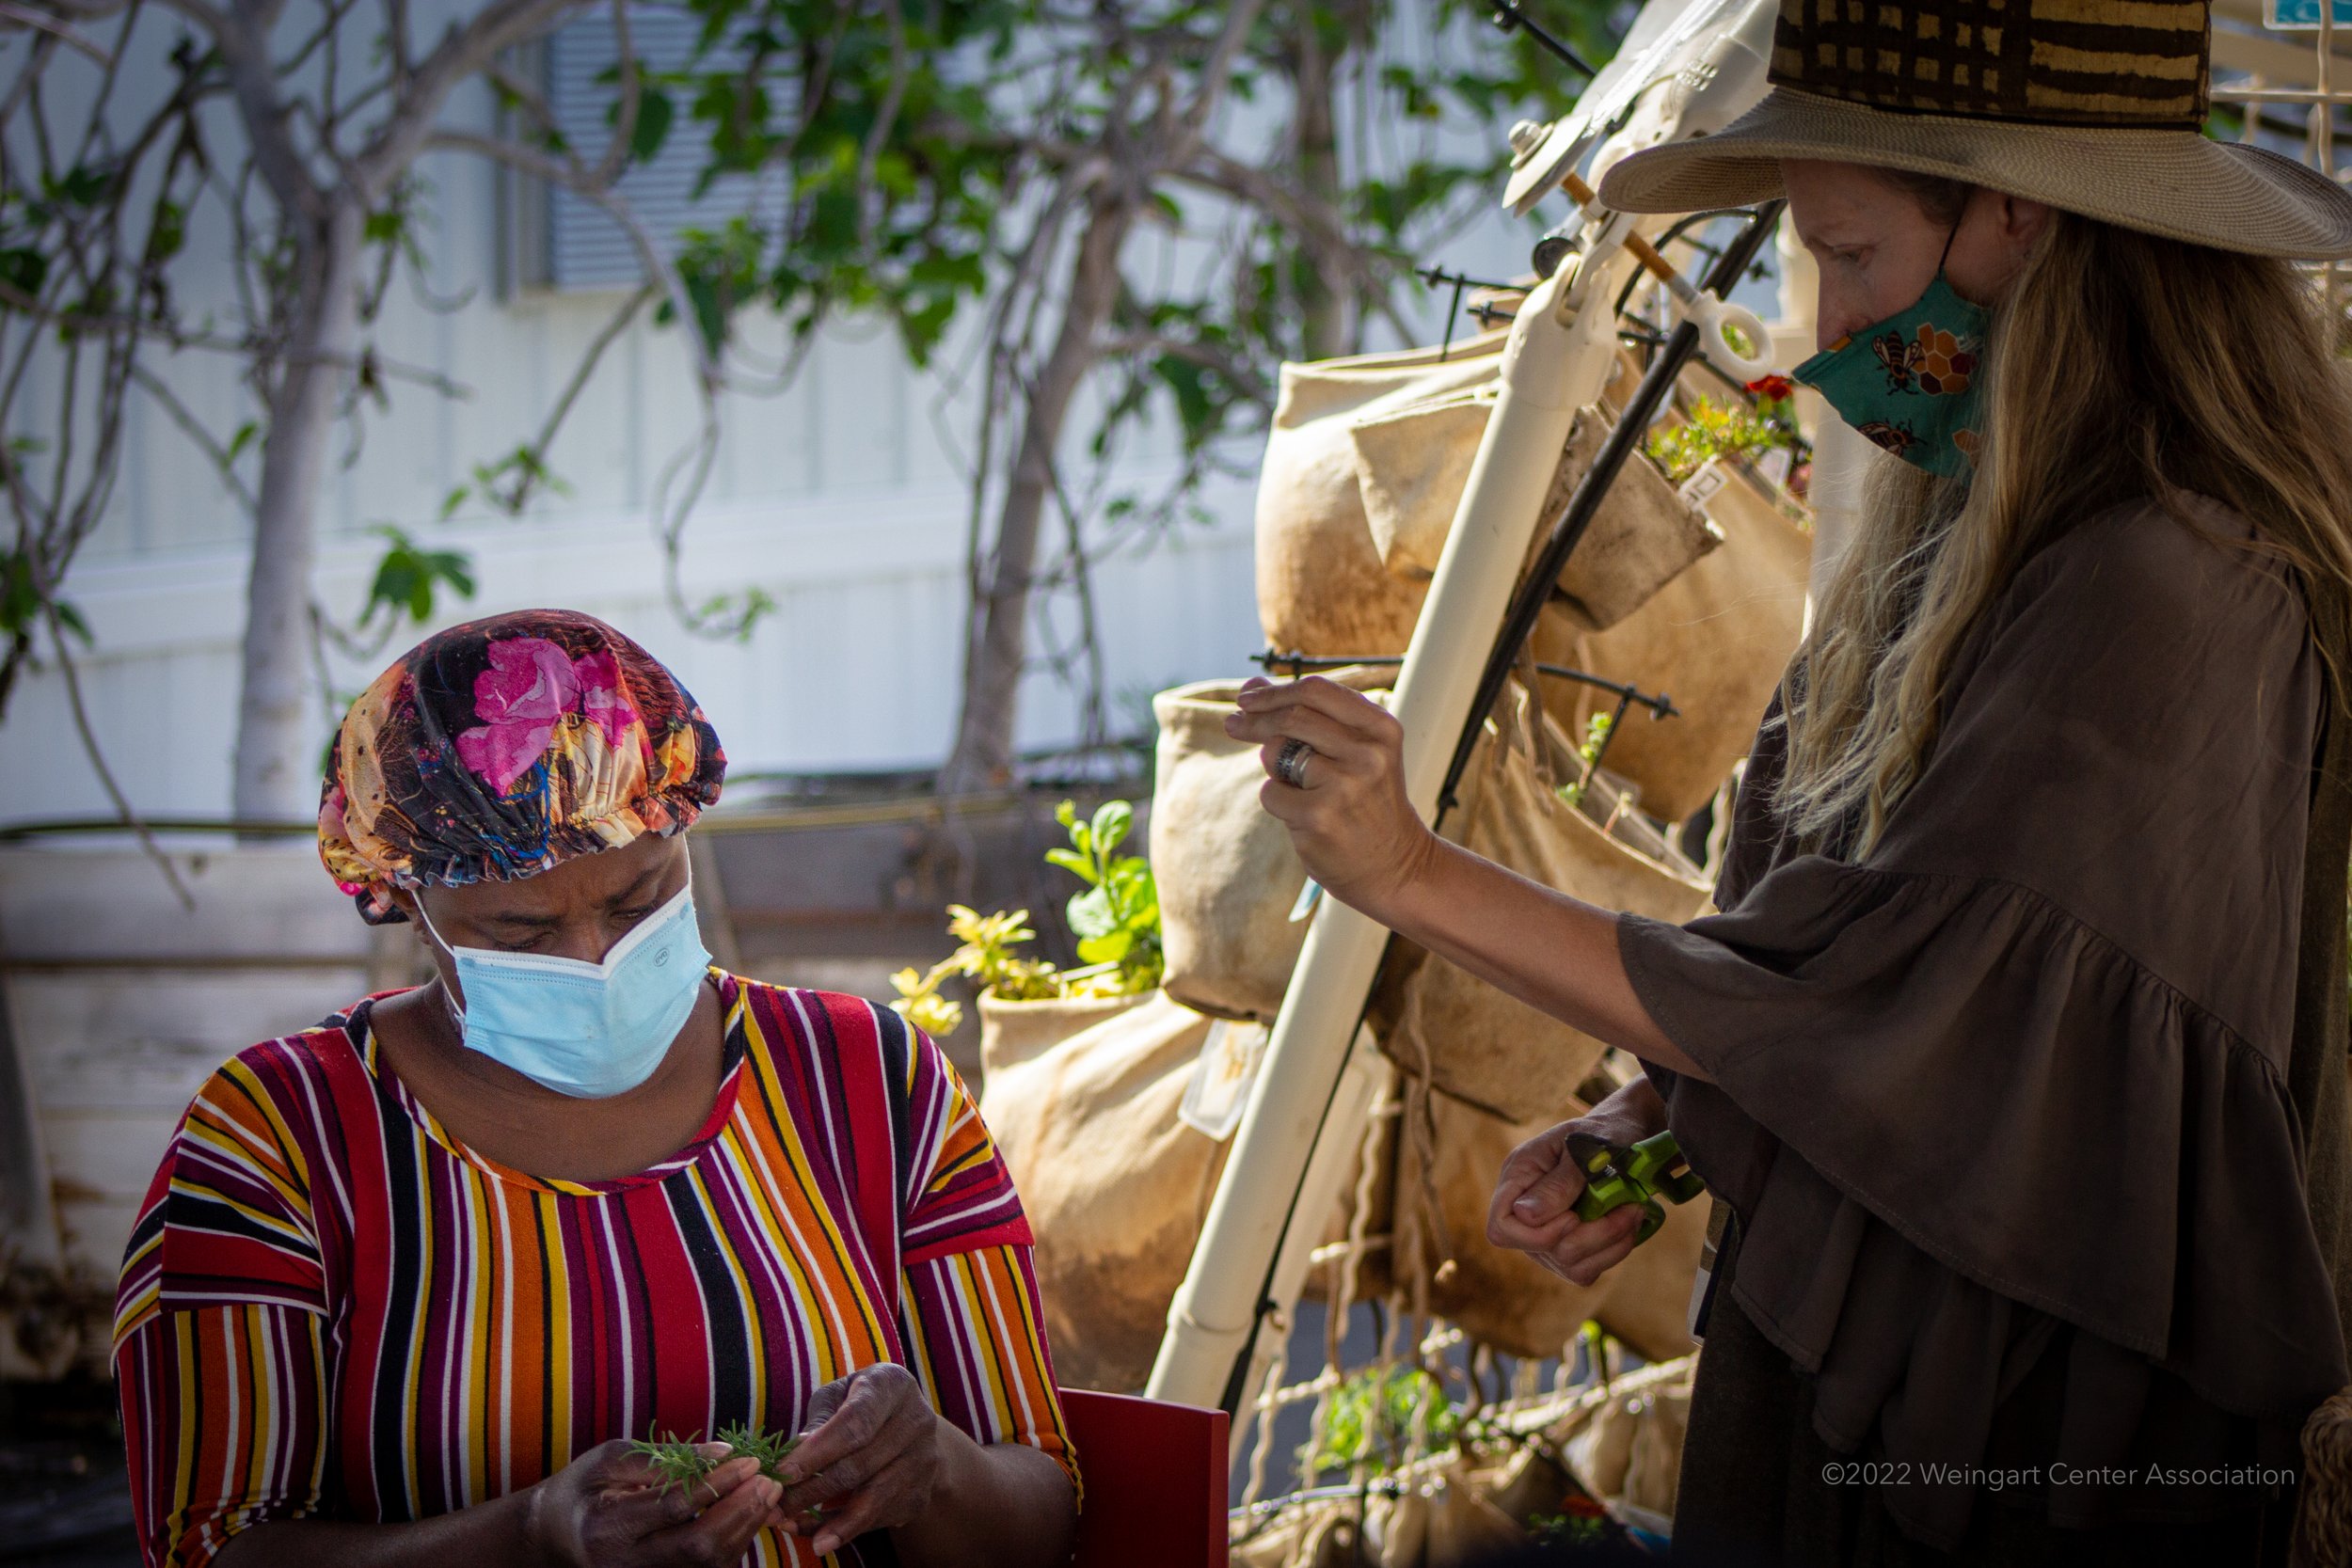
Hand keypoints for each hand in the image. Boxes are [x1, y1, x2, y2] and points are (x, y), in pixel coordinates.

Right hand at [525, 1438, 782, 1567]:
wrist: (556, 1535)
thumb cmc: (585, 1487)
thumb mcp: (612, 1458)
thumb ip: (664, 1458)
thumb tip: (724, 1452)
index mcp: (607, 1528)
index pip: (673, 1509)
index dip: (716, 1485)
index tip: (749, 1460)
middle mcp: (626, 1565)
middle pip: (698, 1547)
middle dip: (741, 1511)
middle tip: (769, 1480)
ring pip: (708, 1563)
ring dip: (745, 1527)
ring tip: (767, 1492)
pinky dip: (734, 1542)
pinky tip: (748, 1514)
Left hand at [775, 1364, 941, 1557]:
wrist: (908, 1424)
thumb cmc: (859, 1404)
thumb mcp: (837, 1397)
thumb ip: (818, 1422)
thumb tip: (795, 1454)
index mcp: (891, 1385)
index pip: (856, 1422)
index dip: (818, 1451)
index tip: (783, 1473)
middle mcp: (917, 1421)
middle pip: (861, 1465)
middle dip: (812, 1491)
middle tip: (775, 1509)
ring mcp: (924, 1460)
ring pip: (873, 1498)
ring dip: (829, 1521)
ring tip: (792, 1529)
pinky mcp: (922, 1493)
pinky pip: (879, 1518)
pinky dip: (845, 1529)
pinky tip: (817, 1534)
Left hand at [1223, 676, 1438, 917]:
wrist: (1394, 865)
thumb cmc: (1366, 801)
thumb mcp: (1355, 751)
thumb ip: (1309, 716)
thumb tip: (1250, 688)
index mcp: (1381, 728)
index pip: (1316, 690)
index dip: (1275, 691)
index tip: (1246, 698)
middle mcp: (1367, 753)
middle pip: (1292, 717)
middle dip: (1254, 719)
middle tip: (1232, 723)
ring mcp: (1344, 786)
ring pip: (1276, 754)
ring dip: (1274, 767)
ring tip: (1298, 787)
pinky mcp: (1319, 817)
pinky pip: (1271, 792)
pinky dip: (1277, 800)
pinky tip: (1305, 816)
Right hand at [1486, 1081, 1668, 1285]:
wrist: (1625, 1136)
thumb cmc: (1603, 1133)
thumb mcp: (1586, 1148)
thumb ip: (1558, 1182)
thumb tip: (1525, 1216)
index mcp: (1519, 1176)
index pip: (1501, 1227)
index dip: (1536, 1234)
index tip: (1574, 1216)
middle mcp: (1527, 1209)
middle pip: (1541, 1250)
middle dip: (1592, 1235)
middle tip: (1628, 1208)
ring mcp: (1547, 1233)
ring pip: (1569, 1266)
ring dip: (1609, 1243)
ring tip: (1633, 1212)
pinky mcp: (1571, 1248)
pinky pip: (1586, 1270)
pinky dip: (1614, 1251)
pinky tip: (1628, 1226)